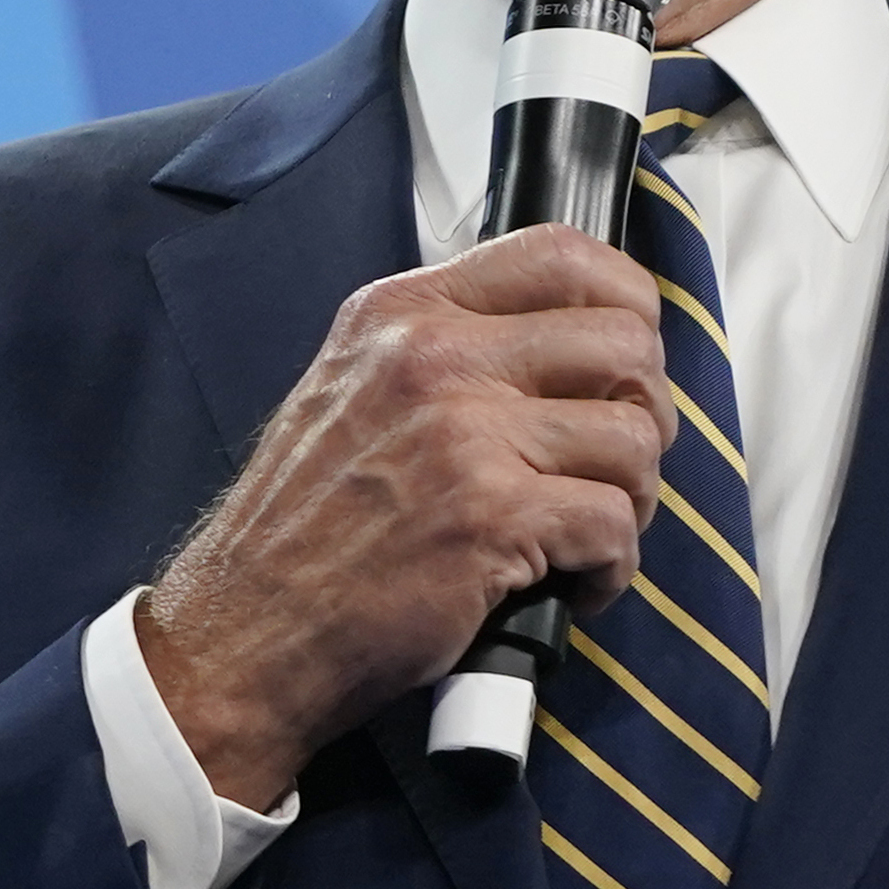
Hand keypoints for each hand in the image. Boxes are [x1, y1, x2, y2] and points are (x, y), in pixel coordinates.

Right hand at [138, 225, 668, 806]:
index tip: (627, 358)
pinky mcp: (491, 519)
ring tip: (587, 536)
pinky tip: (570, 587)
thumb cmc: (299, 533)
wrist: (244, 633)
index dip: (627, 305)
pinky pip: (615, 525)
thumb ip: (440, 353)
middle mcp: (434, 358)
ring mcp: (465, 436)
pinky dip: (611, 569)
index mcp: (401, 315)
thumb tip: (558, 351)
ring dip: (634, 500)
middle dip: (644, 414)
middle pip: (623, 344)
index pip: (561, 255)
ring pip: (633, 438)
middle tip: (614, 466)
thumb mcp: (348, 392)